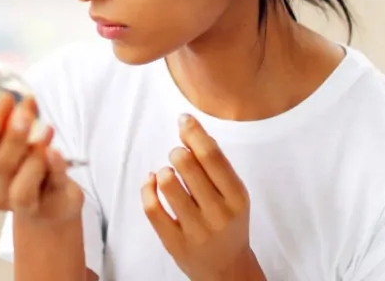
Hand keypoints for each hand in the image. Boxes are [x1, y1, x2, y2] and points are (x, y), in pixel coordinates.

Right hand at [0, 94, 83, 224]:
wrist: (50, 204)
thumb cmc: (25, 168)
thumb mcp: (9, 146)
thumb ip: (4, 126)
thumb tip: (4, 96)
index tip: (4, 100)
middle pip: (0, 167)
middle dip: (12, 135)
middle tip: (24, 111)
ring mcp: (25, 206)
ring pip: (22, 187)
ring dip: (33, 154)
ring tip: (45, 128)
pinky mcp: (53, 204)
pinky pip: (53, 185)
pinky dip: (55, 166)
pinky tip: (56, 150)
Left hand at [141, 113, 265, 280]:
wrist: (227, 269)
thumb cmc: (228, 223)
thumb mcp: (233, 194)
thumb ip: (216, 165)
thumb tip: (191, 129)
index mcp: (237, 196)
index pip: (212, 155)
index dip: (194, 132)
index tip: (183, 119)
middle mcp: (218, 213)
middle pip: (187, 164)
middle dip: (177, 152)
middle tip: (177, 156)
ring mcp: (196, 230)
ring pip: (167, 183)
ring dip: (163, 171)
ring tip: (168, 175)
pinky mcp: (174, 243)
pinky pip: (151, 207)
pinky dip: (147, 188)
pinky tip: (152, 183)